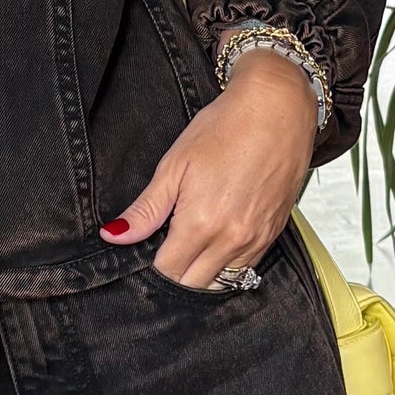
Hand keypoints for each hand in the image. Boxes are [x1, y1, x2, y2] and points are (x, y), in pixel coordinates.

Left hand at [100, 51, 318, 289]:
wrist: (278, 109)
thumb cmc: (226, 128)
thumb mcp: (175, 165)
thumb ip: (146, 209)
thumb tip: (115, 235)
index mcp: (200, 223)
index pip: (168, 272)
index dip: (153, 267)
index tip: (148, 252)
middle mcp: (231, 239)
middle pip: (194, 285)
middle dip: (176, 275)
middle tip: (166, 252)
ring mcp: (256, 239)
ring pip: (222, 283)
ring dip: (202, 275)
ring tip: (190, 251)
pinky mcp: (274, 233)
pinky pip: (247, 268)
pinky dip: (228, 265)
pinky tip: (217, 245)